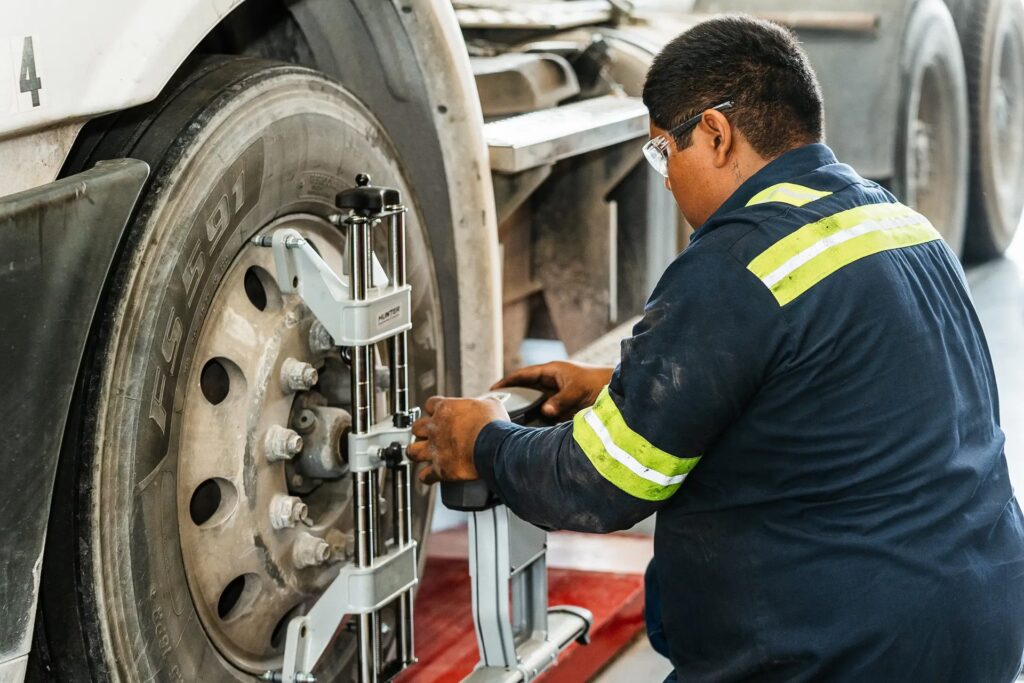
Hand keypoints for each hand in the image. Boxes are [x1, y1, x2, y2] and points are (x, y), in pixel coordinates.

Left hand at [407, 395, 509, 484]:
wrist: (494, 446)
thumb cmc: (492, 425)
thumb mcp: (491, 404)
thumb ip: (483, 403)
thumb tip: (487, 403)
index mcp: (446, 409)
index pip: (429, 404)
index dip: (433, 410)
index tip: (438, 414)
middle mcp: (435, 428)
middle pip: (416, 428)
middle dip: (421, 432)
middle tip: (429, 435)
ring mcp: (435, 449)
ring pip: (412, 451)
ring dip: (417, 453)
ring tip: (423, 455)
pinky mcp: (440, 468)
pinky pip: (425, 476)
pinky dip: (427, 477)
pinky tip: (431, 476)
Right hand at [492, 361, 613, 420]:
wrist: (617, 390)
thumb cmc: (598, 383)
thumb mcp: (577, 390)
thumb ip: (561, 400)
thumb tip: (545, 412)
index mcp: (552, 371)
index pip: (524, 375)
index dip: (508, 381)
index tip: (493, 389)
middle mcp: (552, 383)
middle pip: (526, 390)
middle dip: (512, 398)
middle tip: (495, 408)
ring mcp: (557, 396)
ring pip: (535, 404)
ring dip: (525, 412)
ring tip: (508, 422)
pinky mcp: (563, 408)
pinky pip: (546, 415)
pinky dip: (537, 421)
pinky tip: (528, 430)